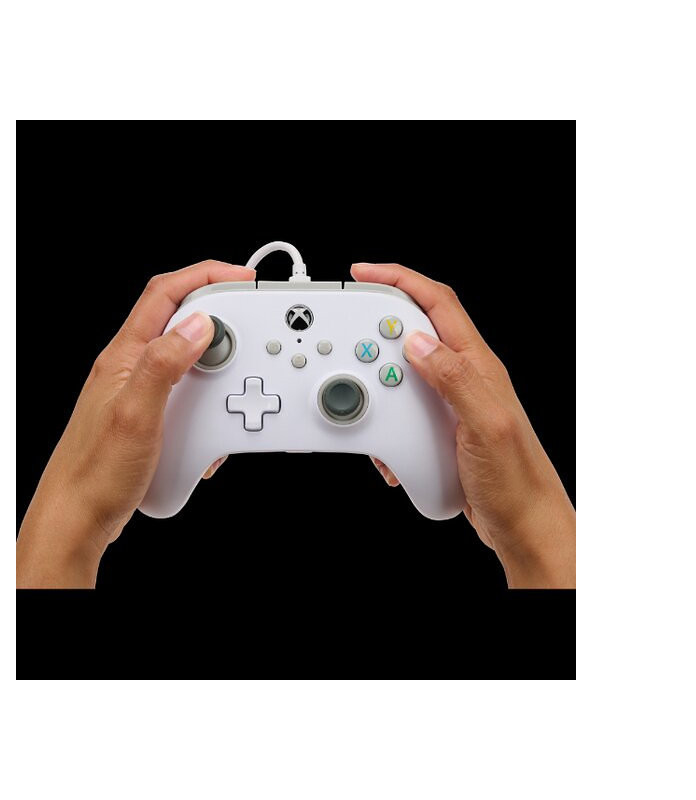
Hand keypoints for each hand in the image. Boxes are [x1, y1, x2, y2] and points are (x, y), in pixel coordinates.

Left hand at [16, 260, 254, 587]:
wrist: (78, 519)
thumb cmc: (96, 474)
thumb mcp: (136, 415)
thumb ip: (165, 364)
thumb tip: (198, 326)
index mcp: (124, 357)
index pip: (165, 293)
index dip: (206, 275)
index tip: (243, 279)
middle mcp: (131, 368)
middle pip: (182, 322)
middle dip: (222, 325)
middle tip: (250, 338)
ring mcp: (140, 392)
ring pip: (190, 362)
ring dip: (218, 373)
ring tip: (232, 393)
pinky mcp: (150, 416)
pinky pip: (188, 396)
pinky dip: (209, 407)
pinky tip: (211, 430)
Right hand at [352, 263, 574, 587]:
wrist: (521, 524)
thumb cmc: (514, 479)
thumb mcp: (486, 424)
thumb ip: (454, 379)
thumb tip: (420, 342)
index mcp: (477, 366)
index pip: (438, 304)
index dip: (400, 280)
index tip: (364, 273)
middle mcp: (464, 377)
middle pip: (414, 331)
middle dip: (377, 329)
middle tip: (348, 339)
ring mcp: (451, 402)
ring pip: (403, 373)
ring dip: (378, 383)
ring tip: (363, 400)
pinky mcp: (440, 427)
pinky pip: (403, 410)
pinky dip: (385, 422)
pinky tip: (386, 446)